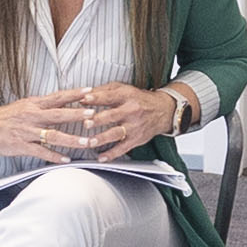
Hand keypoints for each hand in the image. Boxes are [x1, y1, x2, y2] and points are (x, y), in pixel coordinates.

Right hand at [0, 89, 107, 163]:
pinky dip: (54, 156)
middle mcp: (32, 116)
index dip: (74, 94)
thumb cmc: (5, 117)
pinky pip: (41, 152)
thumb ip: (43, 105)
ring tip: (86, 142)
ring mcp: (27, 132)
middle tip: (93, 114)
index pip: (58, 97)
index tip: (90, 91)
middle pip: (58, 114)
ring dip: (71, 139)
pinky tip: (66, 159)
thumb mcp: (24, 106)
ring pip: (52, 135)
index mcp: (34, 104)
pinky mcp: (22, 146)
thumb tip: (63, 101)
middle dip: (77, 114)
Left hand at [67, 82, 185, 159]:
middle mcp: (131, 111)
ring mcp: (134, 126)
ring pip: (117, 133)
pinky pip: (123, 148)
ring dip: (102, 138)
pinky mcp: (136, 139)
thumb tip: (84, 95)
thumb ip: (104, 91)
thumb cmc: (139, 99)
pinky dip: (112, 154)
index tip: (83, 100)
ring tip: (90, 142)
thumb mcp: (123, 89)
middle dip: (98, 120)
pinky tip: (101, 157)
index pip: (110, 96)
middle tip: (85, 123)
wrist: (162, 111)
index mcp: (126, 96)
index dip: (96, 98)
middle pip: (113, 115)